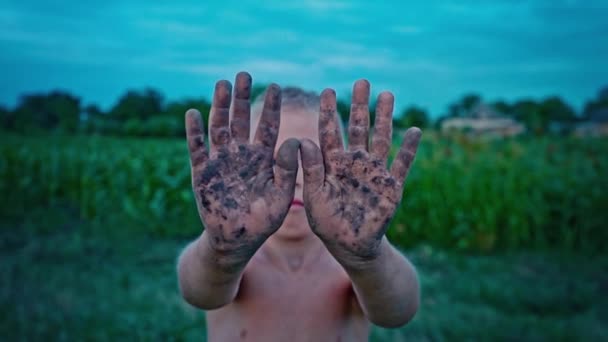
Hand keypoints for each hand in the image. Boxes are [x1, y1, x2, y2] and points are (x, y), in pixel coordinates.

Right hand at [186, 72, 298, 259]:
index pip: (267, 127)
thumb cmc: (262, 221)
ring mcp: (220, 162)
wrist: (235, 241)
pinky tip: (192, 113)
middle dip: (242, 98)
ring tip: (222, 84)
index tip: (277, 87)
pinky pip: (197, 149)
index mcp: (262, 159)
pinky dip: (194, 132)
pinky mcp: (202, 173)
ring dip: (219, 107)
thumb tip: (295, 140)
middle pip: (241, 120)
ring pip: (219, 128)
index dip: (271, 108)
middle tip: (244, 74)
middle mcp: (241, 155)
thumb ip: (285, 170)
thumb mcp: (280, 197)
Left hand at [300, 80, 420, 262]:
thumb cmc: (328, 223)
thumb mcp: (315, 197)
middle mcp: (355, 163)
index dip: (329, 112)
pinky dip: (409, 149)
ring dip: (384, 117)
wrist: (352, 246)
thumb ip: (312, 169)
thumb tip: (302, 140)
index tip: (327, 90)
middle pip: (358, 128)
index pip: (330, 133)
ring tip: (387, 94)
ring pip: (381, 139)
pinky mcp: (392, 186)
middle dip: (360, 105)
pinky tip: (415, 130)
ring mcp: (375, 172)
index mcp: (333, 164)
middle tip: (361, 81)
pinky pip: (402, 164)